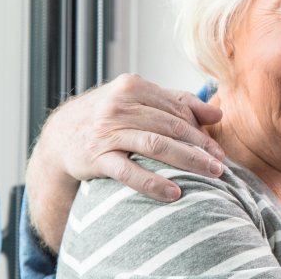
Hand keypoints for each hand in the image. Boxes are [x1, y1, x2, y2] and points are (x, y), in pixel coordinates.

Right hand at [25, 73, 223, 252]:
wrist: (60, 136)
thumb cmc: (108, 117)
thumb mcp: (138, 101)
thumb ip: (177, 103)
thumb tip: (217, 113)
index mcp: (132, 86)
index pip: (177, 109)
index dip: (201, 130)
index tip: (218, 150)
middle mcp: (119, 105)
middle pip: (171, 126)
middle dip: (200, 147)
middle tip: (220, 165)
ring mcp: (106, 131)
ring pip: (156, 145)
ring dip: (187, 161)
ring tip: (209, 175)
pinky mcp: (96, 156)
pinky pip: (129, 172)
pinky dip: (153, 183)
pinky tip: (174, 193)